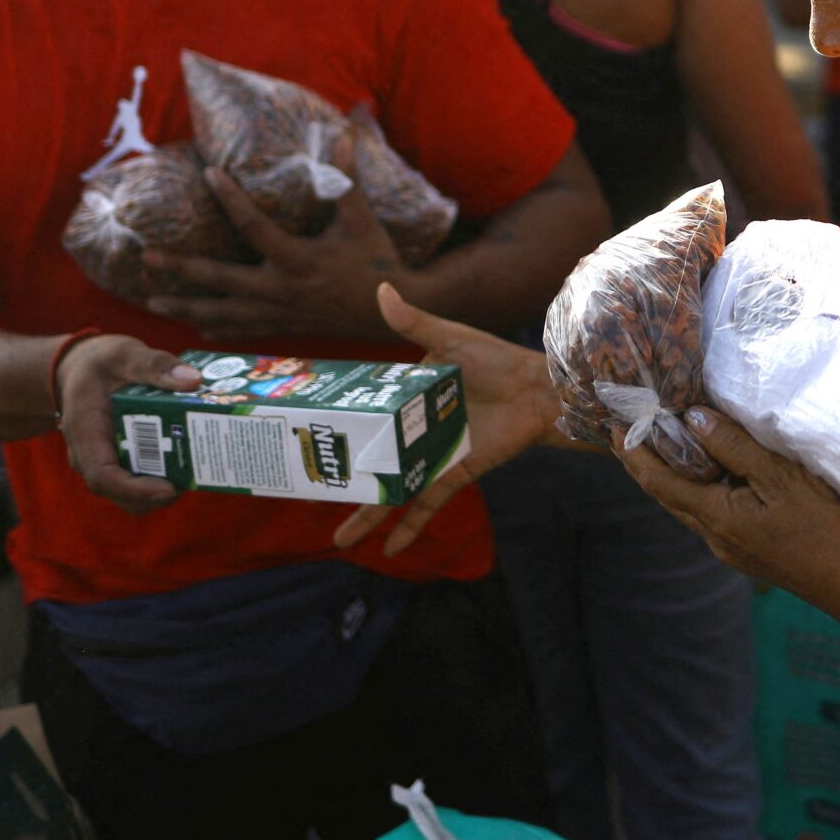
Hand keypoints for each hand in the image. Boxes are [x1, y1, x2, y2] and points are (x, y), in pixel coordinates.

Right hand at [54, 335, 199, 511]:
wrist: (80, 370)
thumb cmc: (99, 363)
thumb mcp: (123, 354)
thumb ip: (155, 364)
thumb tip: (194, 381)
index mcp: (85, 433)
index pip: (102, 477)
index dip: (134, 490)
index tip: (168, 489)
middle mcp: (92, 457)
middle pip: (122, 495)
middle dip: (159, 494)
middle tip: (198, 477)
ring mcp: (107, 462)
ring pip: (134, 495)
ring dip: (166, 489)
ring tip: (200, 468)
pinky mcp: (123, 461)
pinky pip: (141, 480)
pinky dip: (166, 477)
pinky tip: (192, 458)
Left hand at [144, 133, 403, 340]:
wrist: (392, 310)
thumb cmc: (377, 261)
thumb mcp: (361, 219)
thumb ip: (347, 179)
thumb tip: (344, 133)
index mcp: (297, 259)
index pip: (254, 225)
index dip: (231, 198)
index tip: (210, 174)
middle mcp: (281, 289)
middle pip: (220, 279)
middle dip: (182, 269)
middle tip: (148, 258)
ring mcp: (280, 313)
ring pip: (223, 312)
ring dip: (187, 306)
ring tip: (153, 300)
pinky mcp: (285, 327)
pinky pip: (244, 331)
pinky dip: (219, 329)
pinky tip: (197, 327)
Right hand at [333, 284, 564, 556]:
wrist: (539, 391)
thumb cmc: (497, 360)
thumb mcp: (450, 338)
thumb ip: (414, 322)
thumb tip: (381, 289)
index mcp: (406, 399)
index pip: (363, 416)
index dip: (335, 429)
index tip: (301, 440)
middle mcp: (413, 431)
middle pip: (370, 460)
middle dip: (340, 481)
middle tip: (306, 495)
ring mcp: (431, 455)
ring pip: (392, 490)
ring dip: (367, 516)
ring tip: (338, 540)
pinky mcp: (454, 473)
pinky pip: (427, 504)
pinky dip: (411, 527)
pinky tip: (390, 551)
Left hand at [616, 407, 839, 630]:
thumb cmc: (825, 529)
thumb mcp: (781, 478)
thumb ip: (736, 448)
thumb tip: (694, 419)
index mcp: (717, 519)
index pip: (660, 484)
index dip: (634, 455)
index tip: (613, 426)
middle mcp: (717, 538)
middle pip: (669, 497)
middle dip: (646, 465)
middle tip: (630, 430)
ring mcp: (735, 549)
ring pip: (692, 506)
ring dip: (674, 476)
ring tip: (666, 444)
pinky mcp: (754, 551)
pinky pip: (714, 513)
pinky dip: (702, 487)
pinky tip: (716, 472)